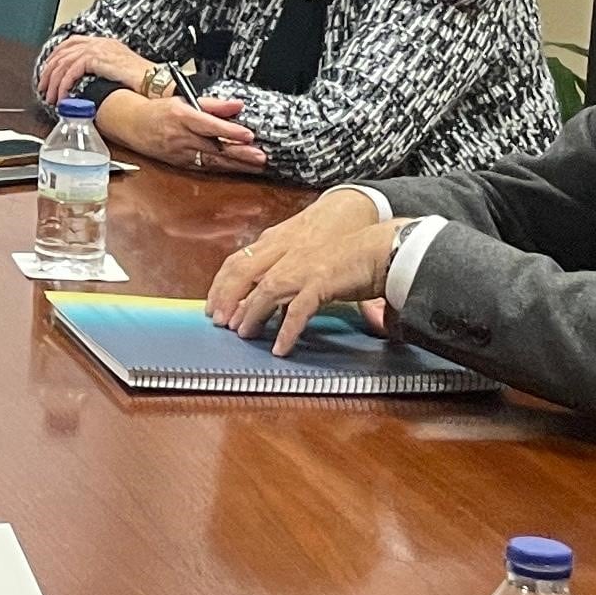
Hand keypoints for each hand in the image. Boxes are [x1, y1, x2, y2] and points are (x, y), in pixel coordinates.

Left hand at [35, 31, 156, 108]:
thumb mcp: (119, 72)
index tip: (48, 71)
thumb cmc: (142, 81)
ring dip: (53, 82)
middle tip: (43, 87)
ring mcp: (97, 49)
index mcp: (104, 43)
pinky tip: (62, 97)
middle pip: (63, 52)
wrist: (154, 81)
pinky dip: (63, 85)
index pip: (72, 43)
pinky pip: (70, 72)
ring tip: (50, 97)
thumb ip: (103, 71)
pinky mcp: (96, 59)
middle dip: (49, 71)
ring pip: (63, 63)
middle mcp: (99, 42)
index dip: (57, 56)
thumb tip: (86, 83)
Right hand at [102, 89, 264, 174]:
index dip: (230, 131)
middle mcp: (181, 137)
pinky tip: (238, 169)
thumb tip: (237, 106)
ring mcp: (181, 153)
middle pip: (214, 148)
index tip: (249, 135)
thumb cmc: (160, 111)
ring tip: (256, 166)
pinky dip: (223, 169)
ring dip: (235, 165)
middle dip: (239, 154)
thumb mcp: (185, 99)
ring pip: (212, 161)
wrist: (133, 125)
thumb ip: (214, 104)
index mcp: (183, 117)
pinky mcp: (181, 163)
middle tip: (260, 157)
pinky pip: (205, 167)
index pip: (210, 125)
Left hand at [204, 188, 400, 356]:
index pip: (242, 262)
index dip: (224, 284)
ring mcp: (304, 267)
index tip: (213, 305)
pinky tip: (281, 347)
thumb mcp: (313, 265)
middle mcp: (289, 255)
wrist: (382, 247)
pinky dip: (287, 330)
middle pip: (246, 275)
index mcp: (284, 247)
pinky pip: (298, 310)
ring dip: (252, 314)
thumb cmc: (350, 256)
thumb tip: (285, 308)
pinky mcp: (322, 282)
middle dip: (229, 299)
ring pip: (267, 292)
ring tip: (244, 335)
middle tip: (221, 323)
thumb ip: (296, 283)